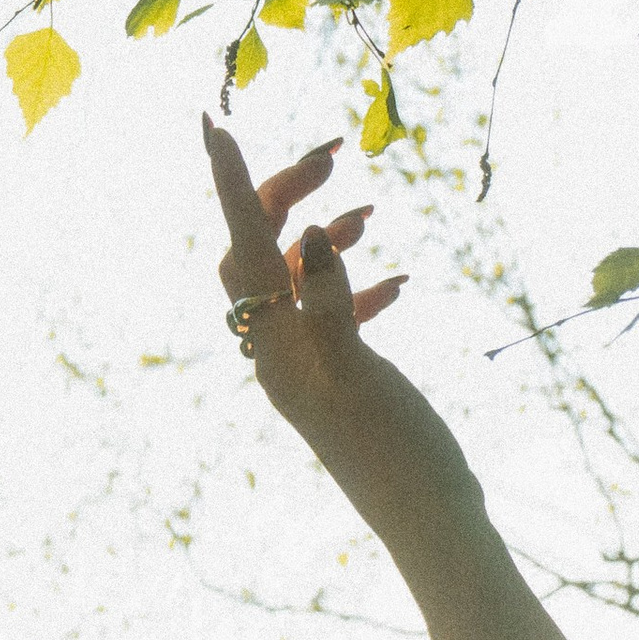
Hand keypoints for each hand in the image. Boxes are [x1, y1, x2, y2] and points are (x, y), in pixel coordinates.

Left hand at [200, 116, 477, 547]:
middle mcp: (276, 353)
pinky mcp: (339, 380)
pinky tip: (400, 282)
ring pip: (290, 281)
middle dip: (282, 196)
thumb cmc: (395, 453)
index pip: (243, 243)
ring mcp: (306, 366)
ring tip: (369, 213)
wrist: (426, 519)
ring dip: (322, 236)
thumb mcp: (358, 370)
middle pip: (252, 253)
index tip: (212, 120)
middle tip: (332, 157)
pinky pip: (332, 317)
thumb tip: (299, 234)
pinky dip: (358, 285)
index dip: (230, 179)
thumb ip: (328, 304)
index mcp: (274, 345)